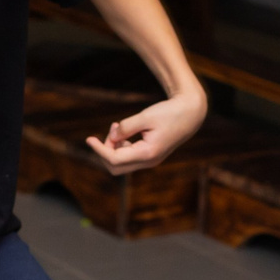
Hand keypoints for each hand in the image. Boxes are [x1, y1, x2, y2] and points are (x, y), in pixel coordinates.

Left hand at [85, 90, 205, 173]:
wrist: (190, 114)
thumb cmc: (169, 113)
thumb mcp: (146, 116)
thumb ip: (126, 127)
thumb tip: (112, 137)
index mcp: (147, 154)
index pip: (115, 159)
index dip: (99, 150)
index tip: (88, 139)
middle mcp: (148, 161)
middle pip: (116, 167)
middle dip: (106, 150)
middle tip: (112, 129)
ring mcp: (150, 160)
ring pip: (121, 163)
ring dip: (114, 146)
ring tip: (118, 125)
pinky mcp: (151, 155)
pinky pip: (129, 157)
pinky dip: (122, 145)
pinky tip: (123, 131)